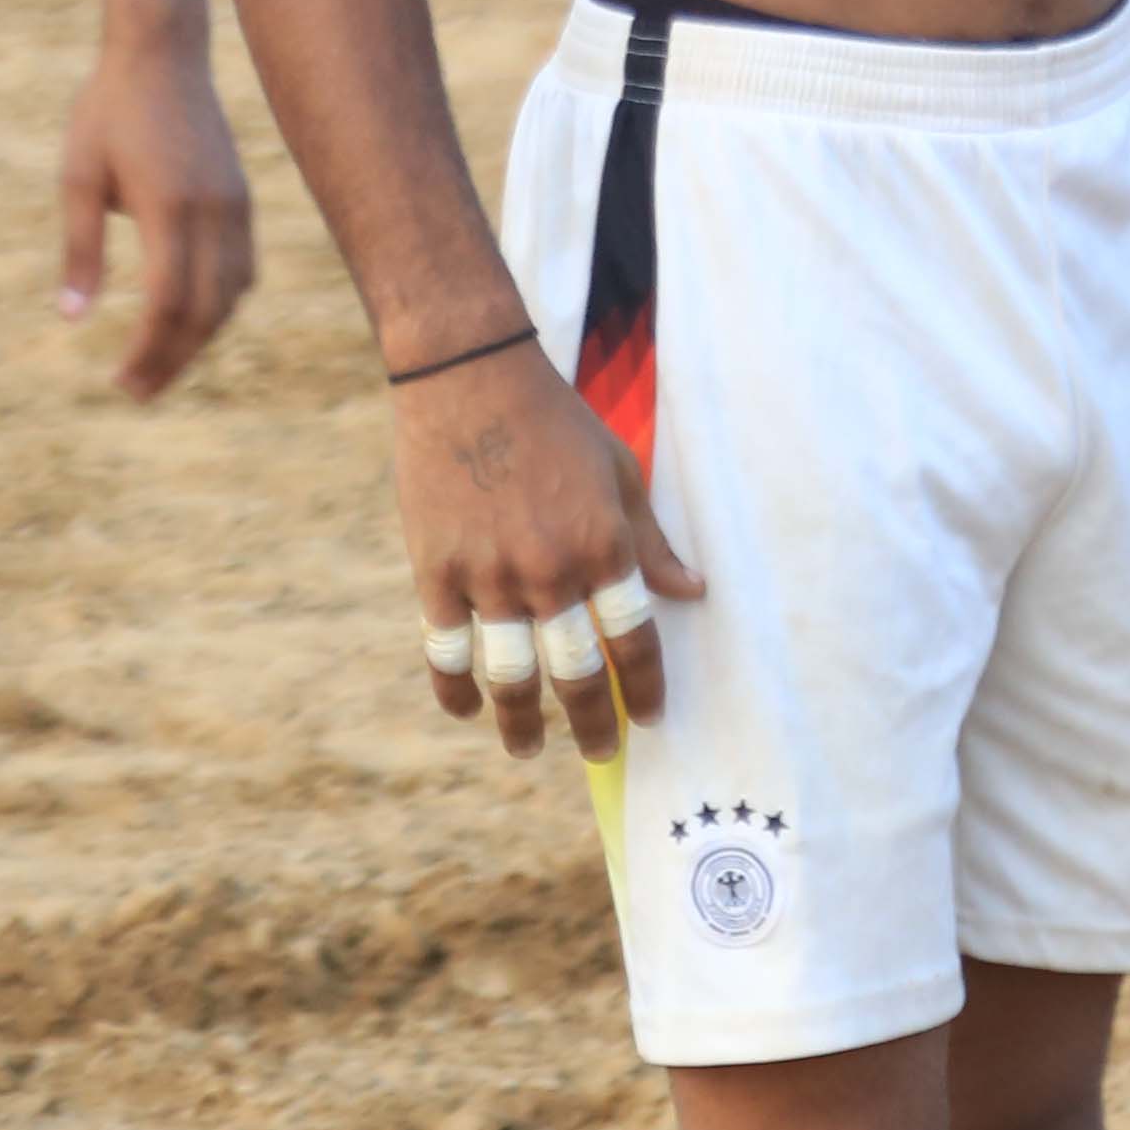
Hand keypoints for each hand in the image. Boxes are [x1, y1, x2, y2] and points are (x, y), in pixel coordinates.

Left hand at [53, 38, 254, 396]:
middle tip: (137, 393)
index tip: (120, 381)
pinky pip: (243, 270)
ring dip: (198, 339)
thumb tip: (71, 319)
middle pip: (205, 311)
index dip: (148, 349)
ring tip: (160, 365)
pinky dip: (220, 306)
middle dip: (173, 359)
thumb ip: (79, 249)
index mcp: (169, 206)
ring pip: (231, 296)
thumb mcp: (77, 177)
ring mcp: (234, 206)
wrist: (161, 55)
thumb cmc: (107, 113)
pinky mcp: (241, 200)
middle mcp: (213, 211)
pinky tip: (191, 322)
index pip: (167, 301)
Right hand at [393, 340, 702, 759]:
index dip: (646, 687)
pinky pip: (447, 653)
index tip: (650, 717)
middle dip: (594, 723)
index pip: (635, 641)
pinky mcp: (436, 572)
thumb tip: (693, 593)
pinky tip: (468, 710)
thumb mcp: (619, 471)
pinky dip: (457, 690)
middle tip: (600, 751)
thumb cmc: (555, 421)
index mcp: (604, 546)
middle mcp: (551, 571)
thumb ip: (651, 541)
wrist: (470, 378)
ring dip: (523, 725)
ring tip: (529, 748)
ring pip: (511, 677)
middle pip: (578, 674)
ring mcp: (490, 576)